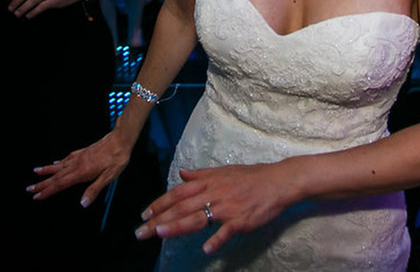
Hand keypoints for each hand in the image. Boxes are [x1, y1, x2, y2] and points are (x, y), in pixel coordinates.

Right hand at [29, 130, 131, 206]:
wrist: (120, 140)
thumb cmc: (117, 158)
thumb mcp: (109, 177)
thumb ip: (94, 190)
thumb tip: (83, 203)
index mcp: (81, 172)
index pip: (60, 185)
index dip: (48, 191)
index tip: (37, 196)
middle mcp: (77, 164)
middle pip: (56, 176)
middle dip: (42, 184)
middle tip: (29, 189)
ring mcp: (79, 157)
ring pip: (59, 166)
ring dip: (46, 171)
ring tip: (36, 172)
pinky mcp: (83, 152)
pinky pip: (67, 158)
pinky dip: (59, 162)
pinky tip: (56, 163)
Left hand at [135, 164, 296, 254]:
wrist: (278, 181)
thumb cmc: (251, 176)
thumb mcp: (224, 171)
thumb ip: (201, 175)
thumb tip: (181, 174)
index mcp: (209, 182)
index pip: (179, 193)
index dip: (160, 203)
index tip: (144, 215)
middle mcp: (215, 193)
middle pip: (183, 207)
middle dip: (160, 219)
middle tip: (141, 232)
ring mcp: (227, 208)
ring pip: (198, 218)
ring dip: (178, 226)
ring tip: (160, 234)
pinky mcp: (241, 220)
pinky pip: (226, 231)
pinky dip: (216, 240)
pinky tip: (205, 249)